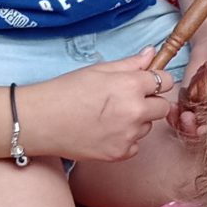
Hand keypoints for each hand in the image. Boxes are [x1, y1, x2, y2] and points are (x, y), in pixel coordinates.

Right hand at [20, 52, 175, 161]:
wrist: (41, 121)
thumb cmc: (65, 91)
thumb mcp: (98, 70)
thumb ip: (129, 63)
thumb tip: (151, 53)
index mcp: (131, 85)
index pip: (165, 82)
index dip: (156, 81)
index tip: (146, 84)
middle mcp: (135, 111)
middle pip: (162, 107)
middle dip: (150, 102)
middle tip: (126, 101)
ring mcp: (129, 135)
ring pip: (147, 127)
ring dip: (137, 122)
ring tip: (108, 117)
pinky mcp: (120, 153)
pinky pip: (135, 145)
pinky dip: (125, 140)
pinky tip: (105, 132)